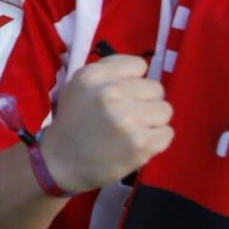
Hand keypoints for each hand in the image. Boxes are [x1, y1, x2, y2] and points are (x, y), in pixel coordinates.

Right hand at [35, 56, 173, 192]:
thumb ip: (108, 73)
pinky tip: (136, 144)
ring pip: (165, 110)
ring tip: (132, 131)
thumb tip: (141, 74)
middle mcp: (111, 93)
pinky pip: (167, 133)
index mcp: (93, 76)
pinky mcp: (141, 142)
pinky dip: (156, 140)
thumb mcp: (78, 87)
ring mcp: (128, 118)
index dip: (133, 80)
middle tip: (127, 117)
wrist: (60, 163)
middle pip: (156, 88)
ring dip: (152, 121)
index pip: (138, 65)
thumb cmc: (73, 122)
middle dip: (144, 102)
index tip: (123, 94)